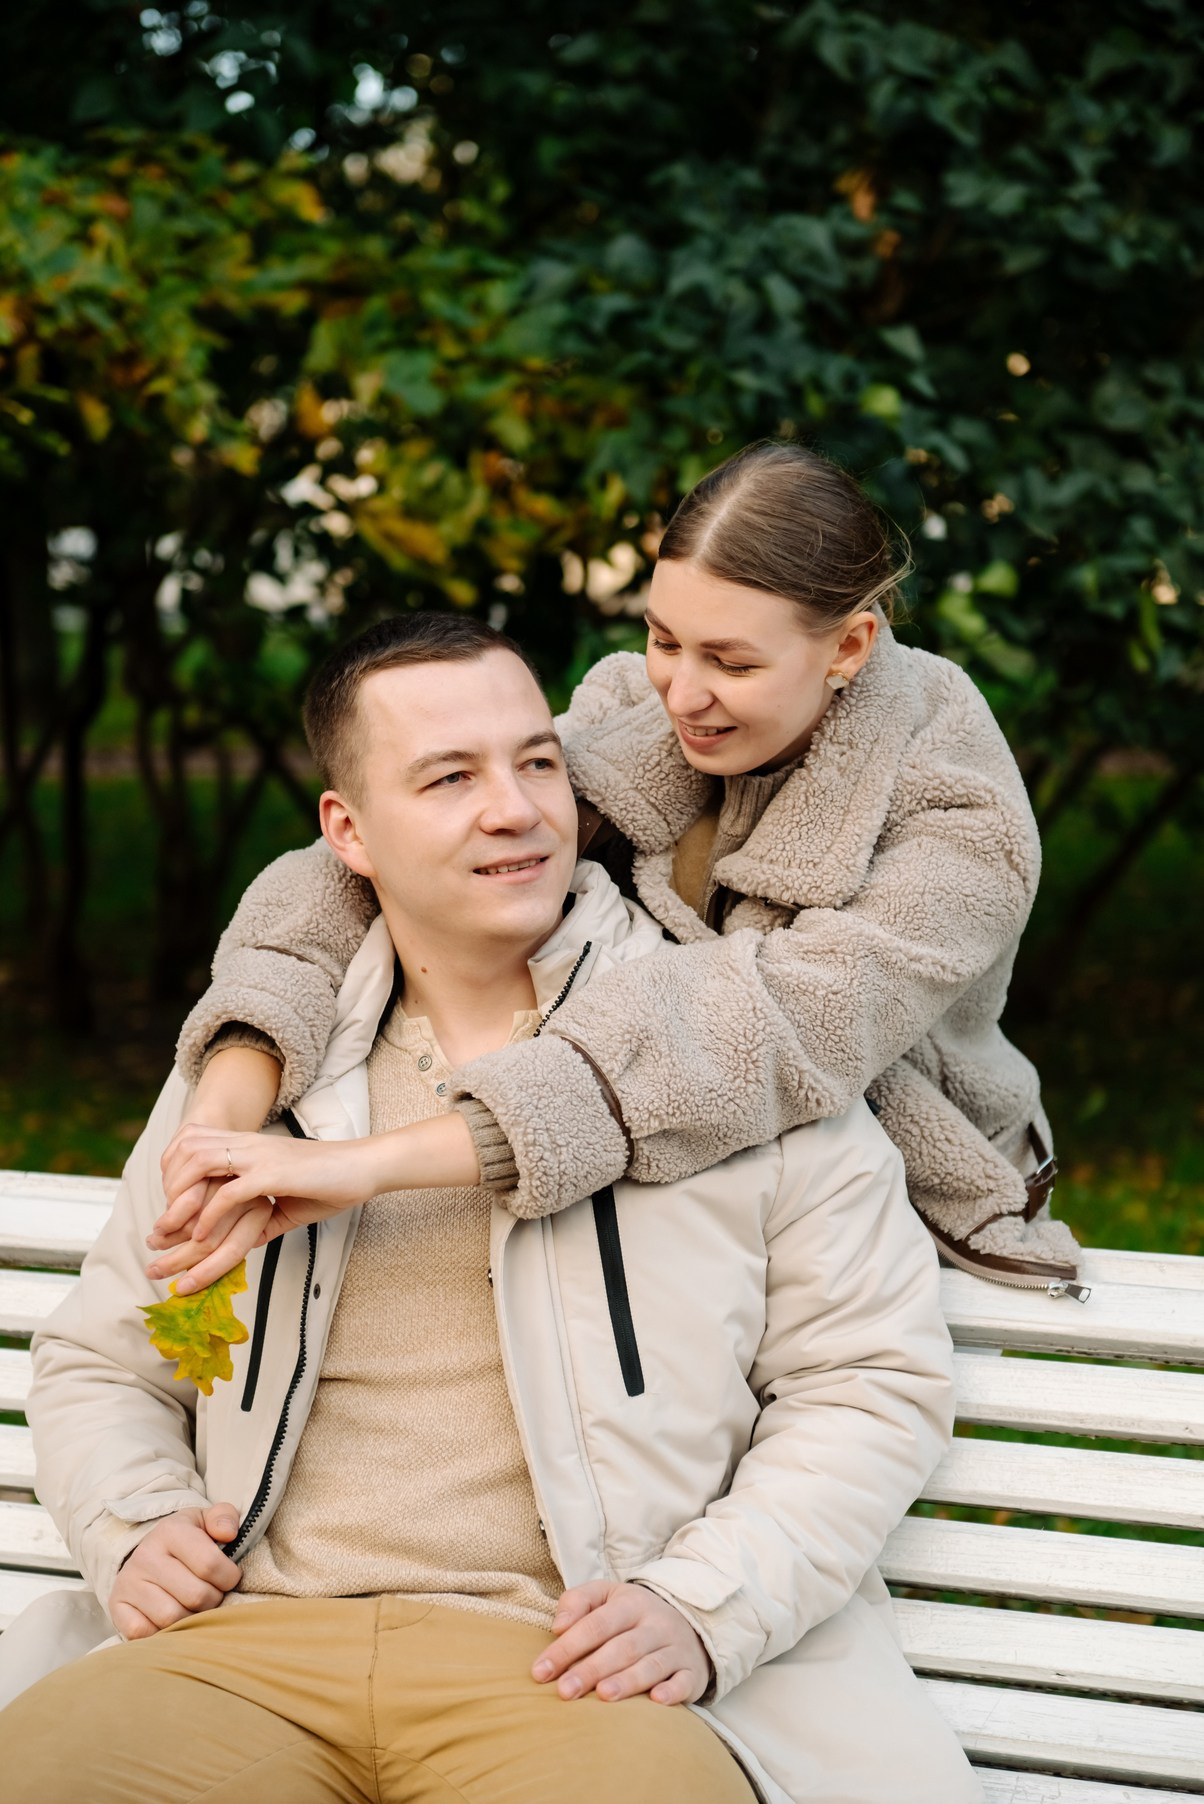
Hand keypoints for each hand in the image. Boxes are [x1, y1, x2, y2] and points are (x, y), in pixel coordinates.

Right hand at [107, 1502, 241, 1640]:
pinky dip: (163, 1633)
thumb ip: (224, 1518)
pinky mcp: (116, 1607)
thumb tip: (228, 1533)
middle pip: (195, 1596)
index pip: (210, 1565)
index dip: (228, 1577)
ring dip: (191, 1620)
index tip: (228, 1578)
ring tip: (194, 1608)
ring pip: (171, 1618)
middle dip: (213, 1600)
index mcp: (171, 1531)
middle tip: (212, 1595)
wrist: (150, 1553)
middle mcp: (146, 1555)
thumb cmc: (188, 1540)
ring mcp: (128, 1582)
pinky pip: (144, 1633)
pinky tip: (173, 1620)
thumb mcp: (207, 1521)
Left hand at [148, 1114, 481, 1294]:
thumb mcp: (289, 1204)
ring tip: (172, 1235)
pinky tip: (202, 1238)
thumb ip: (262, 1219)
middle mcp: (247, 1145)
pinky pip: (229, 1192)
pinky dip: (210, 1216)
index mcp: (249, 1147)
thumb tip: (242, 1244)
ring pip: (199, 1167)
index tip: (165, 1216)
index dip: (173, 1178)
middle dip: (165, 1192)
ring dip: (180, 1203)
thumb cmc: (332, 1184)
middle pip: (186, 1155)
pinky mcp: (272, 1173)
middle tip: (157, 1232)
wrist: (364, 1168)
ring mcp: (258, 1156)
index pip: (194, 1150)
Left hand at [531, 1580, 710, 1705]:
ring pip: (651, 1664)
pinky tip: (656, 1700)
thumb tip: (558, 1626)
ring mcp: (676, 1648)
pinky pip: (684, 1681)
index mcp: (630, 1603)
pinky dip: (672, 1691)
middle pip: (621, 1647)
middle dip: (592, 1669)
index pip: (595, 1625)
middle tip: (565, 1691)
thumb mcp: (607, 1595)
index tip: (540, 1672)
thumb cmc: (634, 1614)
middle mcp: (655, 1624)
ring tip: (603, 1696)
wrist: (690, 1621)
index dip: (567, 1647)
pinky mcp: (692, 1672)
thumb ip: (578, 1601)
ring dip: (628, 1680)